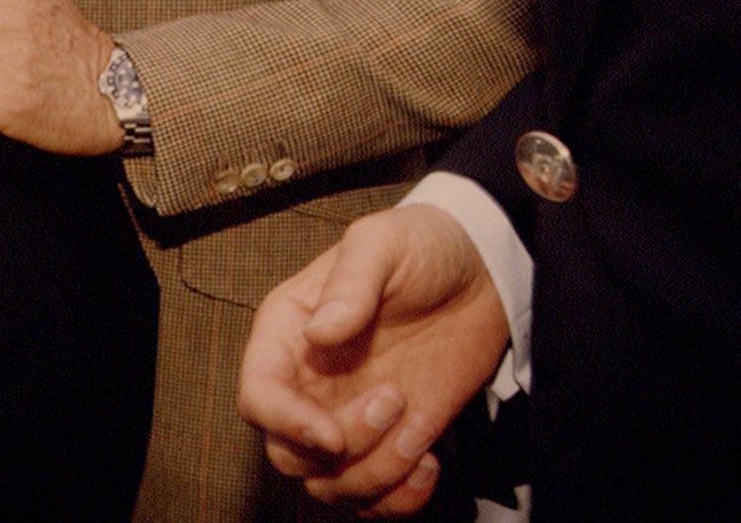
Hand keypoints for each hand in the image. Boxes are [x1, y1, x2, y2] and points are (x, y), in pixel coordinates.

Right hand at [237, 204, 509, 515]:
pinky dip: (399, 500)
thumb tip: (320, 332)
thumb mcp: (382, 243)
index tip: (331, 436)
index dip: (285, 424)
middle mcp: (308, 384)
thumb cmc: (421, 246)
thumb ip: (351, 281)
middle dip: (341, 449)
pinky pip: (374, 499)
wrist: (482, 270)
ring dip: (374, 476)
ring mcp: (348, 417)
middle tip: (394, 401)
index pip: (258, 397)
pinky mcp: (391, 440)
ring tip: (416, 430)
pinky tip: (429, 462)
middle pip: (288, 453)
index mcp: (289, 335)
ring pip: (328, 485)